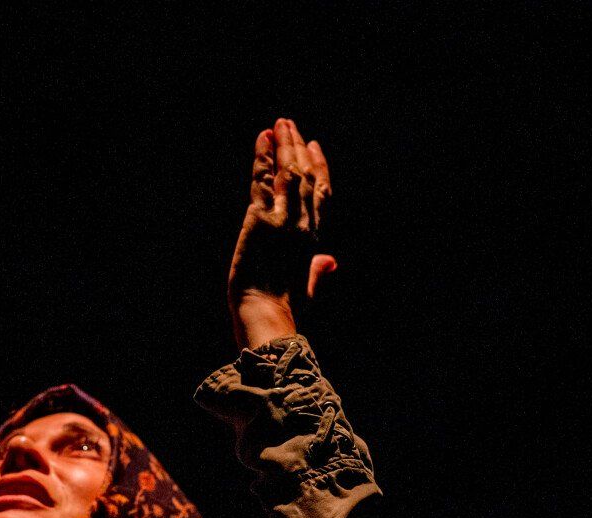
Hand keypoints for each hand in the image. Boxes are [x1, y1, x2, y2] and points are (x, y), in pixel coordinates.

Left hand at [225, 118, 337, 349]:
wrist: (269, 320)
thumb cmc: (286, 313)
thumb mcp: (308, 289)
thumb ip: (318, 271)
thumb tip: (330, 262)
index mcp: (314, 240)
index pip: (321, 195)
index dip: (319, 168)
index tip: (315, 147)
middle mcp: (303, 225)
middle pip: (305, 176)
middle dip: (298, 149)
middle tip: (291, 125)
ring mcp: (284, 219)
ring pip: (287, 172)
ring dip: (283, 146)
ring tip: (279, 124)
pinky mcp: (260, 220)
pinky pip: (262, 180)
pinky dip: (262, 157)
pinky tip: (263, 139)